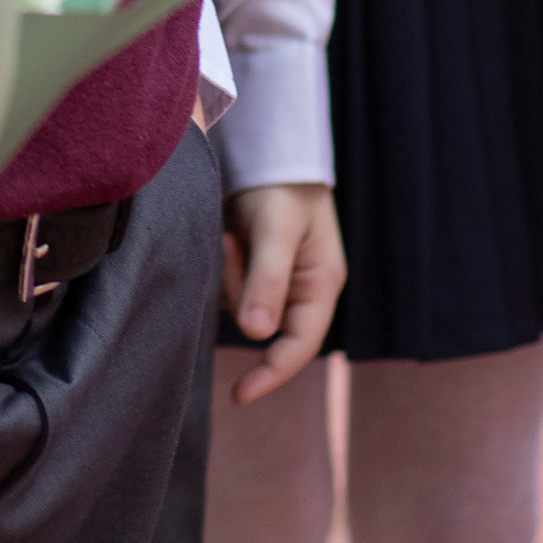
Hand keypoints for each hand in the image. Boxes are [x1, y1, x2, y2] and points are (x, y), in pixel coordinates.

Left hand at [219, 182, 344, 406]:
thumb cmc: (281, 187)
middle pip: (262, 321)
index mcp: (320, 285)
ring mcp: (275, 275)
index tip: (240, 396)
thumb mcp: (276, 231)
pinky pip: (230, 281)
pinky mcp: (252, 262)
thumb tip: (256, 336)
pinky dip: (223, 262)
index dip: (272, 374)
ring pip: (242, 301)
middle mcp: (300, 286)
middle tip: (231, 243)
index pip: (299, 345)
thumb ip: (267, 280)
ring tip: (230, 230)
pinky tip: (225, 231)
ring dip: (229, 271)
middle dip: (241, 290)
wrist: (269, 146)